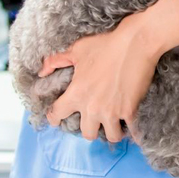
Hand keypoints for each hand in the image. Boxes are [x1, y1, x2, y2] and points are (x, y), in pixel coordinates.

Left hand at [38, 13, 159, 144]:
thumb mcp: (78, 49)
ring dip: (112, 130)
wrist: (136, 42)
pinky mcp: (130, 110)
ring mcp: (112, 111)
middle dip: (91, 127)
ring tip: (115, 123)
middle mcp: (92, 107)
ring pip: (110, 135)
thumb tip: (41, 71)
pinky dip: (134, 133)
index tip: (58, 119)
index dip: (55, 117)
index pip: (58, 114)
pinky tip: (135, 130)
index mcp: (77, 93)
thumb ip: (56, 60)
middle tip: (96, 119)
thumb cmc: (106, 44)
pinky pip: (132, 132)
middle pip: (87, 133)